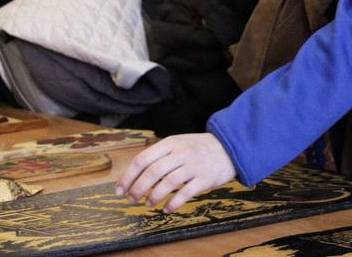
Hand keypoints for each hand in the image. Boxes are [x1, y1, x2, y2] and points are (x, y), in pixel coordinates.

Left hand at [115, 133, 236, 211]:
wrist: (230, 147)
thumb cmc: (198, 149)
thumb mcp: (179, 143)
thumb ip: (159, 156)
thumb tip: (133, 177)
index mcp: (171, 143)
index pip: (142, 159)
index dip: (128, 177)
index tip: (120, 190)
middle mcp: (182, 153)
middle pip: (152, 172)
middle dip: (137, 189)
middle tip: (132, 199)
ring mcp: (194, 165)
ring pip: (167, 183)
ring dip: (153, 197)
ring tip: (149, 203)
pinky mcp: (206, 178)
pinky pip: (185, 194)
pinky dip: (173, 204)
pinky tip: (167, 208)